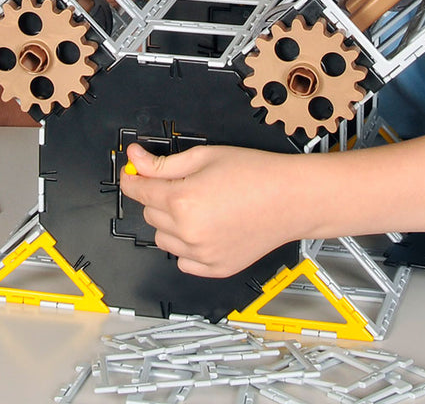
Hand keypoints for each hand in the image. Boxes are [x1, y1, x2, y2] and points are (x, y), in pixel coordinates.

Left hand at [118, 142, 304, 277]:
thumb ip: (163, 162)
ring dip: (170, 222)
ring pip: (162, 239)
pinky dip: (186, 246)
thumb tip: (136, 159)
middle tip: (181, 183)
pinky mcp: (216, 268)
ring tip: (198, 205)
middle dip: (158, 196)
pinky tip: (204, 228)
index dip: (132, 178)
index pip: (139, 191)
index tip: (132, 173)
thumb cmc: (256, 173)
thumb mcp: (205, 156)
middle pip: (149, 213)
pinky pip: (183, 261)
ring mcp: (202, 254)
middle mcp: (189, 232)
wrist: (292, 198)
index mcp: (183, 200)